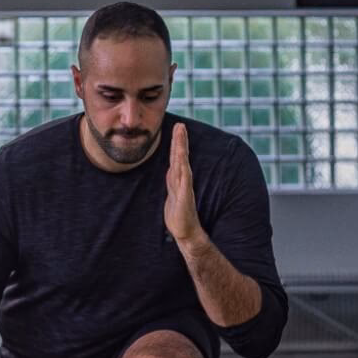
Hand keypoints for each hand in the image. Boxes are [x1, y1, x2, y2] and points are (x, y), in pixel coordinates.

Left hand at [163, 122, 202, 242]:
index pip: (177, 157)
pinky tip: (183, 163)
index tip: (178, 127)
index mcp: (177, 179)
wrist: (185, 232)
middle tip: (180, 125)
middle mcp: (182, 181)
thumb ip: (173, 180)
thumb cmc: (178, 214)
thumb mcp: (173, 193)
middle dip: (180, 141)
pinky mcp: (185, 198)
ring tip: (181, 137)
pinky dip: (184, 172)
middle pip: (180, 157)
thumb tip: (172, 168)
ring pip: (182, 165)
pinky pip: (184, 182)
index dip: (177, 142)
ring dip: (181, 150)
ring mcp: (184, 188)